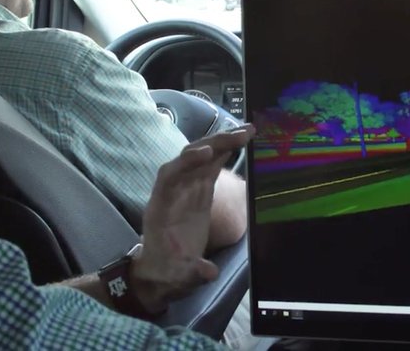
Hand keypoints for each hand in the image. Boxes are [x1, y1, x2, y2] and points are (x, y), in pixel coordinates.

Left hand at [129, 124, 254, 312]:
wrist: (163, 271)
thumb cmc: (167, 271)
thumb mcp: (177, 276)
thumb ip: (192, 272)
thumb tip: (210, 272)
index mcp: (161, 208)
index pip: (169, 176)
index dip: (186, 163)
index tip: (206, 153)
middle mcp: (172, 191)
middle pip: (189, 159)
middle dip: (213, 144)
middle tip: (241, 134)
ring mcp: (186, 188)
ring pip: (202, 158)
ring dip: (222, 142)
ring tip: (248, 132)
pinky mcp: (200, 190)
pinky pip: (212, 166)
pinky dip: (225, 153)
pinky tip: (242, 142)